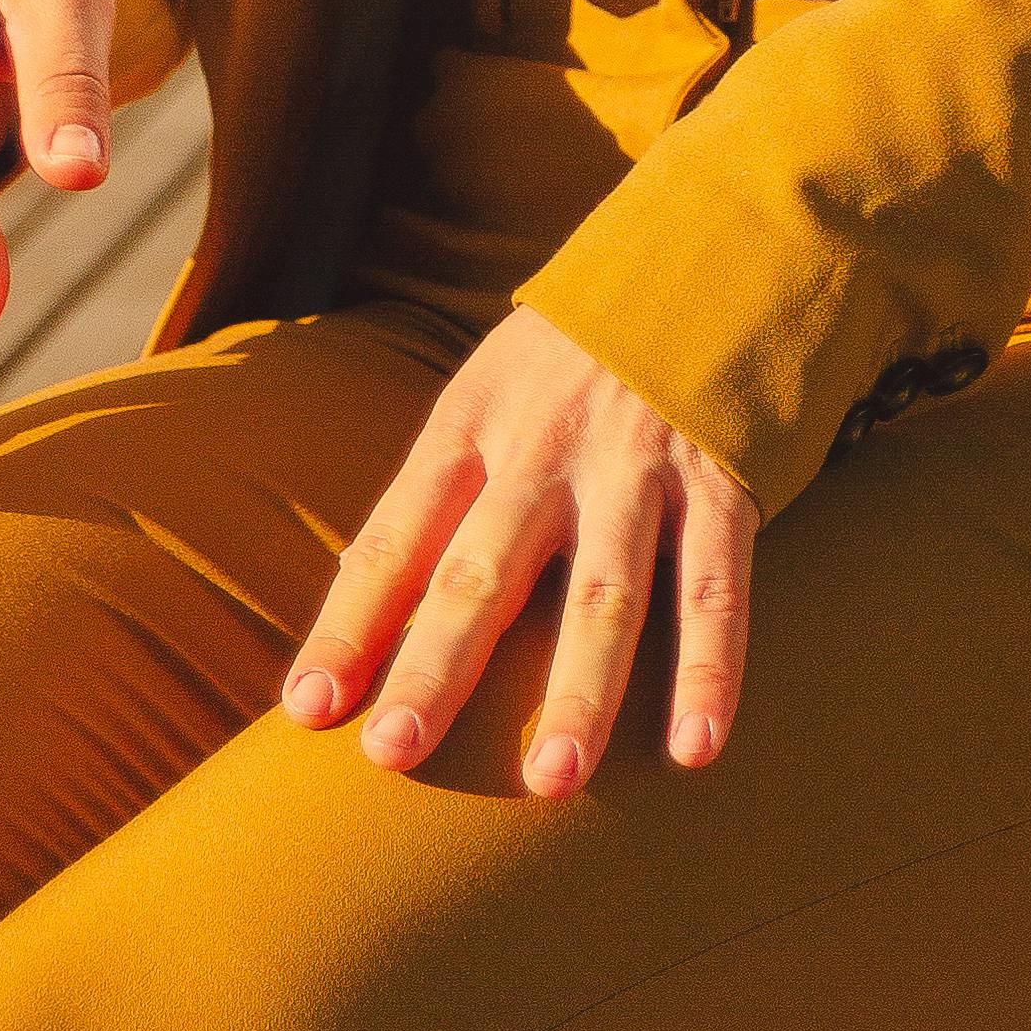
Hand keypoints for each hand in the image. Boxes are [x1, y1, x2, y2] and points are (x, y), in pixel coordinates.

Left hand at [282, 306, 755, 797]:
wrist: (706, 247)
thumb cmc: (573, 355)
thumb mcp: (489, 393)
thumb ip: (445, 493)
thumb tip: (370, 613)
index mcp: (471, 425)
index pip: (395, 539)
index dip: (351, 626)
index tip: (308, 712)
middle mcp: (544, 447)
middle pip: (481, 571)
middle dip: (435, 665)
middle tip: (393, 753)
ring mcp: (637, 464)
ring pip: (603, 592)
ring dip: (579, 689)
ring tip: (553, 782)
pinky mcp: (722, 477)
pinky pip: (714, 586)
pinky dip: (710, 669)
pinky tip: (694, 748)